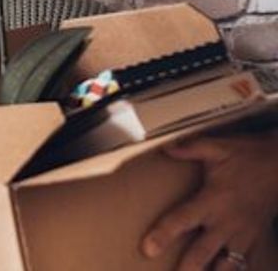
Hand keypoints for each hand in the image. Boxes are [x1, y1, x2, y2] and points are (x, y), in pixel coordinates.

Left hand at [140, 130, 277, 270]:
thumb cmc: (250, 156)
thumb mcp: (218, 147)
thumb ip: (190, 149)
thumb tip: (166, 149)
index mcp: (212, 200)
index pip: (182, 220)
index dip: (163, 235)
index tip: (148, 249)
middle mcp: (226, 221)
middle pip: (202, 252)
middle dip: (187, 268)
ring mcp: (243, 233)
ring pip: (227, 264)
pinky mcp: (256, 238)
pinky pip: (247, 262)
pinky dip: (236, 270)